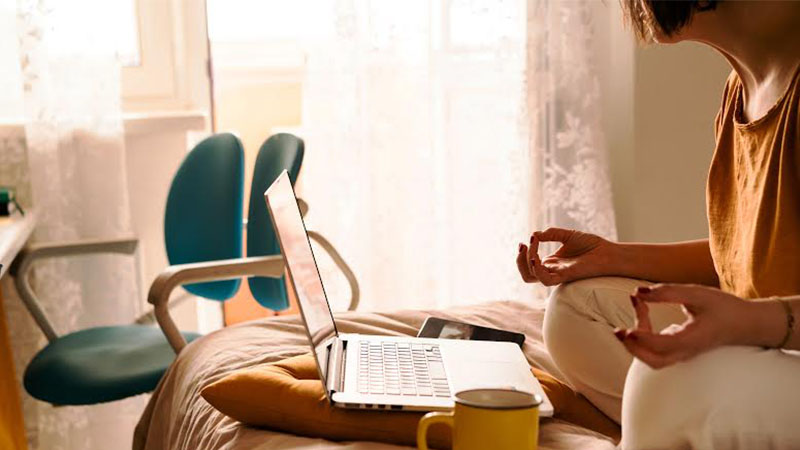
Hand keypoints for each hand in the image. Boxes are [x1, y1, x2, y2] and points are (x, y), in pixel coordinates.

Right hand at [516, 227, 613, 285]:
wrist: (609, 253)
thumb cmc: (592, 246)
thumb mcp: (567, 235)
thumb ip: (551, 234)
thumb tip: (535, 234)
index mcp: (552, 262)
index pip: (530, 262)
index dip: (525, 251)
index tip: (530, 237)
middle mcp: (552, 270)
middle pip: (526, 274)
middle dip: (519, 260)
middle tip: (522, 245)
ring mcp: (557, 274)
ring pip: (531, 277)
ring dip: (526, 262)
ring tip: (531, 248)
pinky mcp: (565, 276)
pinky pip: (545, 280)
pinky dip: (537, 269)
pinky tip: (537, 257)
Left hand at [614, 284, 752, 368]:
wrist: (746, 324)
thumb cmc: (723, 308)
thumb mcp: (697, 294)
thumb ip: (668, 293)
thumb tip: (638, 292)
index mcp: (693, 340)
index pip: (662, 346)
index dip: (641, 340)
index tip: (625, 330)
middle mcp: (686, 352)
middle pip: (653, 361)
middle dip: (632, 348)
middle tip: (618, 330)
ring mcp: (683, 354)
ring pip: (653, 359)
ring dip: (636, 343)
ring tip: (630, 316)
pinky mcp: (679, 351)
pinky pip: (656, 351)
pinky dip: (643, 336)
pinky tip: (642, 310)